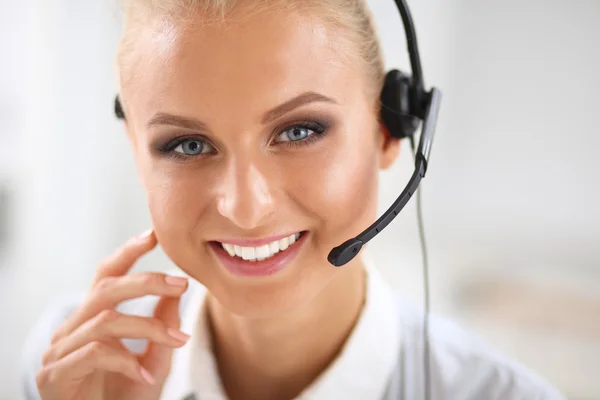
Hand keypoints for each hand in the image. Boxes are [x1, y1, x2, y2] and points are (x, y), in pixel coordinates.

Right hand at [36, 229, 189, 399]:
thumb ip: (161, 328)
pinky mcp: (55, 375)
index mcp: (92, 318)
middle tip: (182, 284)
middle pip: (106, 288)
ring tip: (177, 339)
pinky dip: (126, 360)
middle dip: (147, 282)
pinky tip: (145, 374)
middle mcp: (72, 328)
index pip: (106, 274)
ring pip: (106, 320)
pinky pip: (95, 353)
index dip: (128, 252)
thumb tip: (176, 294)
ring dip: (148, 327)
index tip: (154, 234)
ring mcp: (60, 351)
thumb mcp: (153, 359)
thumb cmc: (124, 395)